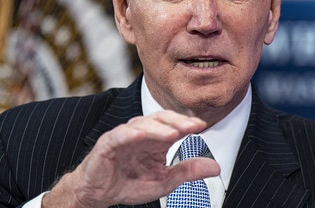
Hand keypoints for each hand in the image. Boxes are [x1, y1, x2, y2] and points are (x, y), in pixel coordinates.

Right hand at [42, 110, 220, 206]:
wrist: (99, 194)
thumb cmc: (129, 183)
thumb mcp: (164, 180)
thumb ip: (188, 172)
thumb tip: (216, 167)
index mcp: (155, 140)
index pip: (173, 124)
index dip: (187, 123)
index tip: (202, 126)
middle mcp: (140, 133)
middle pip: (159, 119)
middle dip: (176, 121)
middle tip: (192, 126)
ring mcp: (123, 137)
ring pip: (141, 124)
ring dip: (157, 128)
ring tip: (173, 133)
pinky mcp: (107, 145)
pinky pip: (118, 136)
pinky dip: (129, 133)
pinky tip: (140, 134)